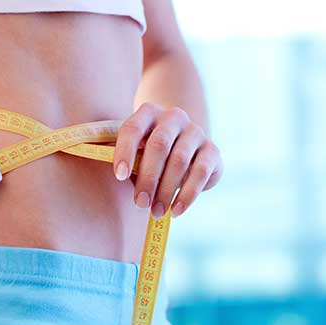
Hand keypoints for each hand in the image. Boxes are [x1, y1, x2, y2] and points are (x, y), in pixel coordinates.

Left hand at [112, 102, 222, 217]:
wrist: (186, 149)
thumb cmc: (151, 154)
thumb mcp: (136, 152)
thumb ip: (125, 160)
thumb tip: (113, 173)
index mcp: (149, 113)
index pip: (133, 128)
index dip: (125, 152)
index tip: (119, 176)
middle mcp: (173, 117)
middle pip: (159, 145)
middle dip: (148, 178)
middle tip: (140, 204)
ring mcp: (195, 132)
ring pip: (180, 161)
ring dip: (166, 190)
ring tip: (156, 211)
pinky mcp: (212, 150)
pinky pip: (200, 173)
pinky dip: (187, 194)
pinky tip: (176, 211)